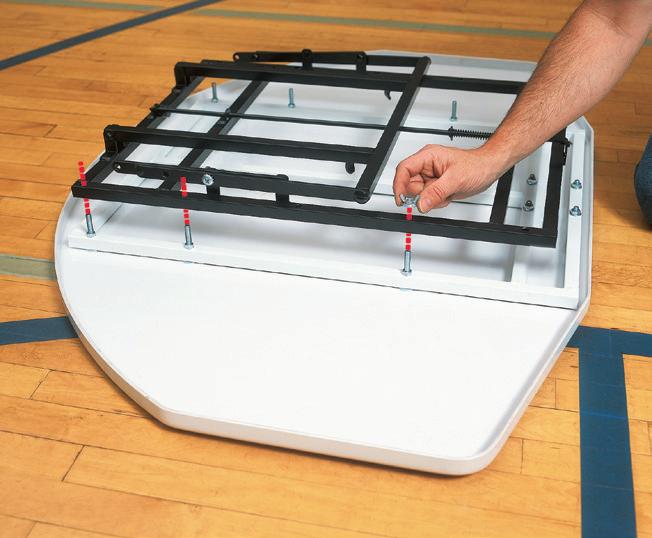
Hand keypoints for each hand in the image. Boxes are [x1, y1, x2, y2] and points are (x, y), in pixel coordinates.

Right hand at [392, 144, 508, 212]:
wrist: (489, 169)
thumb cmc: (476, 166)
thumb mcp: (455, 180)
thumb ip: (436, 192)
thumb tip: (421, 204)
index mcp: (428, 156)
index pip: (404, 169)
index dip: (399, 185)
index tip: (401, 199)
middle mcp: (426, 165)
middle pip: (409, 184)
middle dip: (420, 195)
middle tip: (433, 197)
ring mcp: (430, 176)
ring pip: (418, 194)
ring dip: (430, 199)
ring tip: (445, 194)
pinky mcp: (435, 185)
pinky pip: (427, 198)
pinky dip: (436, 201)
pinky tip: (447, 195)